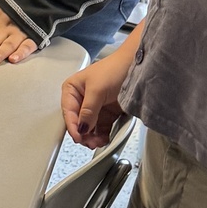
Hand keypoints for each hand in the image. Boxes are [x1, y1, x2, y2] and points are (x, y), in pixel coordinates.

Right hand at [61, 31, 139, 147]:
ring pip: (89, 128)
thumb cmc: (115, 68)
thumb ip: (88, 110)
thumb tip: (82, 127)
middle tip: (89, 142)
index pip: (69, 112)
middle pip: (77, 122)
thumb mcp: (97, 89)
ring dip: (92, 137)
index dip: (72, 125)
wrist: (137, 65)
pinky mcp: (107, 113)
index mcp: (72, 89)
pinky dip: (102, 136)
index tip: (78, 136)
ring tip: (98, 142)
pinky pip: (101, 129)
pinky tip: (104, 139)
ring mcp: (95, 107)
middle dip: (83, 133)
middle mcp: (82, 99)